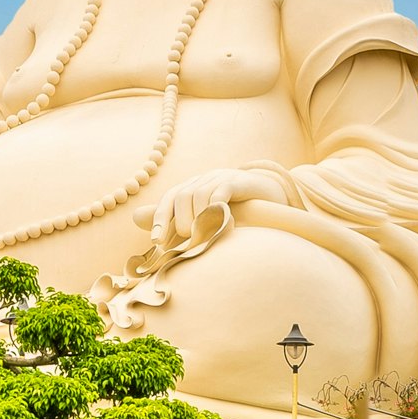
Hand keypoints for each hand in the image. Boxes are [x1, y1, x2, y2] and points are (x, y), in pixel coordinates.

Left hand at [141, 169, 283, 270]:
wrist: (273, 194)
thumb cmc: (242, 210)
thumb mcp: (211, 216)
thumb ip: (184, 221)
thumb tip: (143, 224)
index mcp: (195, 187)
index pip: (170, 198)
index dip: (160, 218)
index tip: (158, 241)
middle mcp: (205, 179)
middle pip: (181, 195)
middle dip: (180, 220)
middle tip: (190, 238)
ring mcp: (221, 178)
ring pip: (198, 194)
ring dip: (198, 217)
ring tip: (206, 234)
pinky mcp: (239, 181)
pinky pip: (220, 192)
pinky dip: (217, 208)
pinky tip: (224, 223)